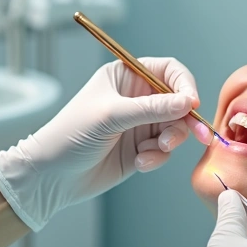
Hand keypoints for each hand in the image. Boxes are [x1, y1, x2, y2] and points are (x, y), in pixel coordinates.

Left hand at [0, 57, 206, 230]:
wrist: (52, 176)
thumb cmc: (71, 135)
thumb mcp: (111, 115)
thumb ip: (152, 109)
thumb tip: (188, 103)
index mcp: (125, 76)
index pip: (168, 70)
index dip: (184, 84)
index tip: (192, 103)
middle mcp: (136, 98)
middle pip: (178, 101)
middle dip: (185, 119)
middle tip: (195, 135)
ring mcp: (139, 124)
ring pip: (176, 128)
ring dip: (171, 140)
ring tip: (154, 150)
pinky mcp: (141, 148)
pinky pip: (165, 150)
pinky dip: (158, 157)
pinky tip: (140, 162)